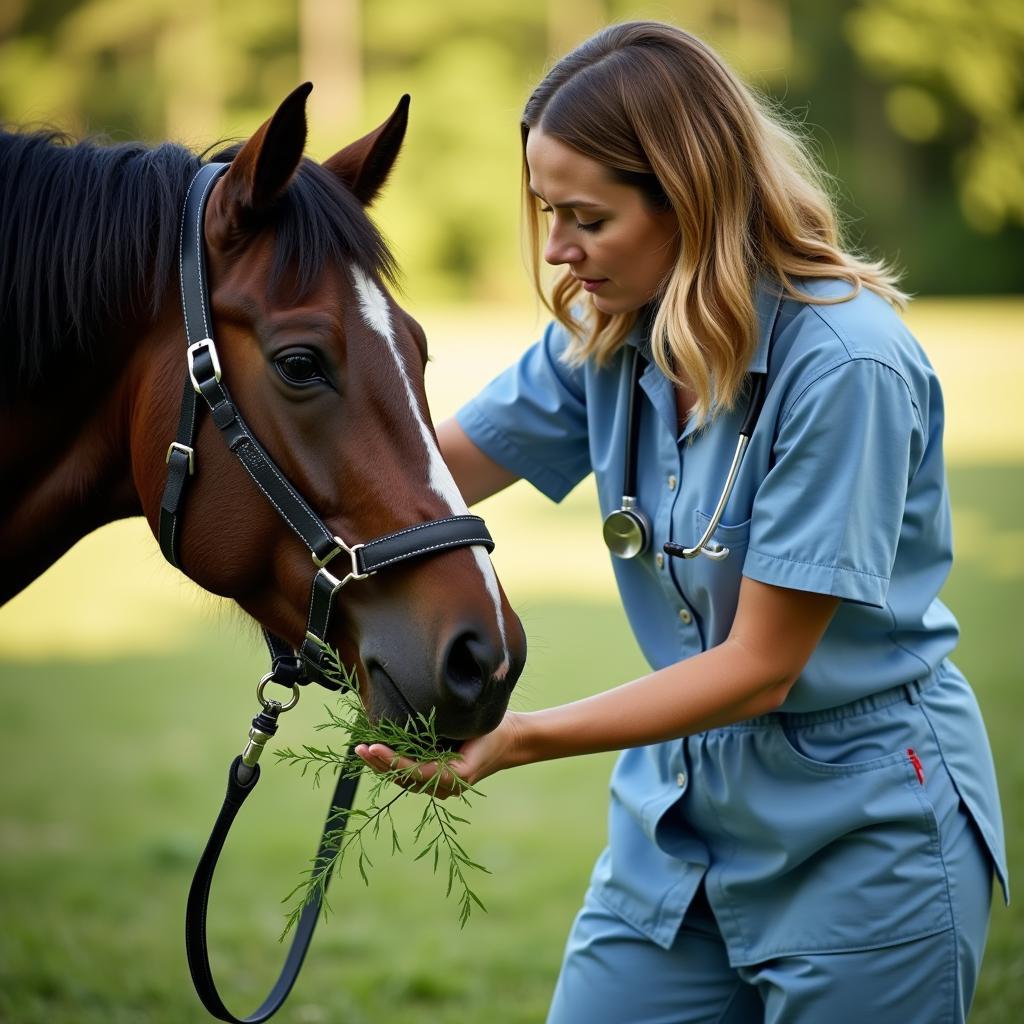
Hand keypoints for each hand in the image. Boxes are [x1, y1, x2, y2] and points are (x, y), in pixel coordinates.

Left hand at [354, 711, 525, 798]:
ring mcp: (442, 787)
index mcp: (456, 775)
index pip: (415, 772)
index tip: (372, 747)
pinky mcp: (438, 779)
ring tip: (362, 751)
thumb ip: (448, 724)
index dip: (392, 761)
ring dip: (383, 767)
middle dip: (380, 765)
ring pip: (405, 781)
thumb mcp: (473, 722)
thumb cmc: (494, 727)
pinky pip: (411, 775)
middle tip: (359, 748)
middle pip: (404, 780)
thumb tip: (417, 709)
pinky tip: (379, 752)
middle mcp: (447, 787)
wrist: (511, 739)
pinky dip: (394, 765)